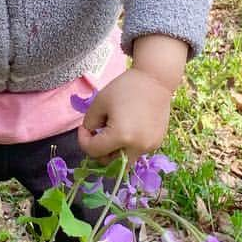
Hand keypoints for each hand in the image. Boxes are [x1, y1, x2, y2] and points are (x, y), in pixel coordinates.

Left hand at [76, 35, 186, 164]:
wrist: (156, 80)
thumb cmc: (125, 88)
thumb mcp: (99, 103)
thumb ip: (89, 123)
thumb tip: (91, 136)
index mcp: (121, 136)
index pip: (94, 151)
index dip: (84, 140)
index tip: (85, 127)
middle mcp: (137, 147)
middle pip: (110, 162)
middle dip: (100, 150)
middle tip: (98, 133)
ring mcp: (149, 147)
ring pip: (124, 158)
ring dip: (115, 149)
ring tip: (115, 128)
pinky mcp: (157, 143)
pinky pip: (137, 151)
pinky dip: (129, 144)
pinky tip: (130, 126)